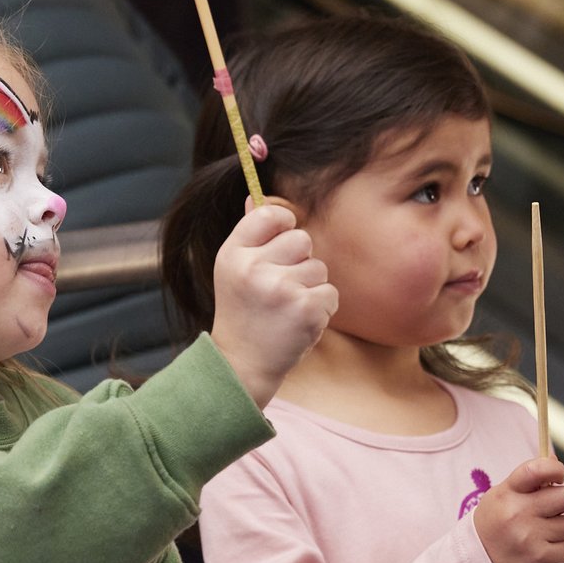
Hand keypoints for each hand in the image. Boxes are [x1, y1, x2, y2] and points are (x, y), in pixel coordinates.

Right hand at [210, 201, 335, 408]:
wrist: (242, 366)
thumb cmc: (242, 314)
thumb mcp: (234, 271)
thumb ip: (250, 237)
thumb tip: (256, 197)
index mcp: (233, 254)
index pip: (269, 214)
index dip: (283, 224)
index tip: (280, 243)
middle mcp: (254, 267)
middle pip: (302, 239)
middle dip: (300, 261)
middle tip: (280, 288)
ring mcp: (280, 288)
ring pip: (319, 268)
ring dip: (311, 288)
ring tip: (287, 309)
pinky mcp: (305, 309)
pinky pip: (330, 293)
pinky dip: (321, 309)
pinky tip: (299, 323)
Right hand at [472, 456, 563, 562]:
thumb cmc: (496, 526)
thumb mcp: (502, 497)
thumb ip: (528, 481)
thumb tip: (555, 460)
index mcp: (507, 493)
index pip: (538, 470)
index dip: (556, 470)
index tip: (559, 476)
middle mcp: (516, 513)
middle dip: (560, 504)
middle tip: (545, 513)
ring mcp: (529, 536)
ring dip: (560, 529)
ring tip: (540, 535)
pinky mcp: (540, 558)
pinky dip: (560, 550)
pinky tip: (542, 550)